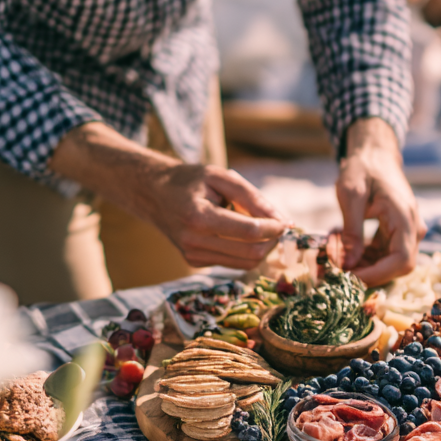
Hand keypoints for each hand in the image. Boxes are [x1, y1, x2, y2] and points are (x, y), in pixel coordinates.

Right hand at [50, 122, 286, 268]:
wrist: (154, 194)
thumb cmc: (191, 180)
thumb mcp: (222, 177)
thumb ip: (253, 198)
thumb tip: (284, 221)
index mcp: (199, 218)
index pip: (249, 232)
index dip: (274, 228)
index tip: (285, 221)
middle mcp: (194, 242)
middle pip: (251, 253)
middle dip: (272, 241)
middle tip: (276, 224)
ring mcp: (193, 256)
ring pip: (246, 263)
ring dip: (261, 247)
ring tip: (258, 225)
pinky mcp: (196, 262)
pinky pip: (234, 262)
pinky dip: (245, 250)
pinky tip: (237, 232)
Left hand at [335, 118, 424, 284]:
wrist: (374, 154)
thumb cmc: (362, 168)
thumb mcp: (350, 195)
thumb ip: (351, 231)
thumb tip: (347, 265)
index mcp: (404, 217)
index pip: (401, 260)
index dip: (377, 275)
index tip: (349, 279)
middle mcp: (412, 227)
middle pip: (397, 266)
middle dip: (367, 272)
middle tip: (337, 270)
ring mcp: (407, 230)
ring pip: (389, 262)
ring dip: (363, 265)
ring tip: (335, 255)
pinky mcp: (398, 232)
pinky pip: (384, 253)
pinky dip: (364, 256)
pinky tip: (344, 248)